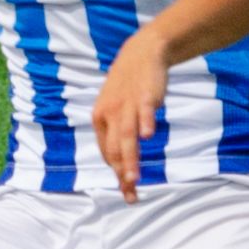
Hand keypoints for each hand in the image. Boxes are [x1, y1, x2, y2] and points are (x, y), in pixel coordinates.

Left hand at [92, 32, 169, 200]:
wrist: (142, 53)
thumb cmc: (129, 87)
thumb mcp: (116, 110)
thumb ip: (118, 135)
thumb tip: (120, 164)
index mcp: (100, 119)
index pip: (108, 153)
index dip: (117, 174)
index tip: (127, 191)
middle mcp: (110, 114)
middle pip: (116, 150)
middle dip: (123, 175)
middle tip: (131, 196)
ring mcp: (128, 104)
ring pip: (127, 136)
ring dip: (130, 159)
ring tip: (132, 179)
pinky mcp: (145, 95)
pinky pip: (144, 110)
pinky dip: (145, 121)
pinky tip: (148, 135)